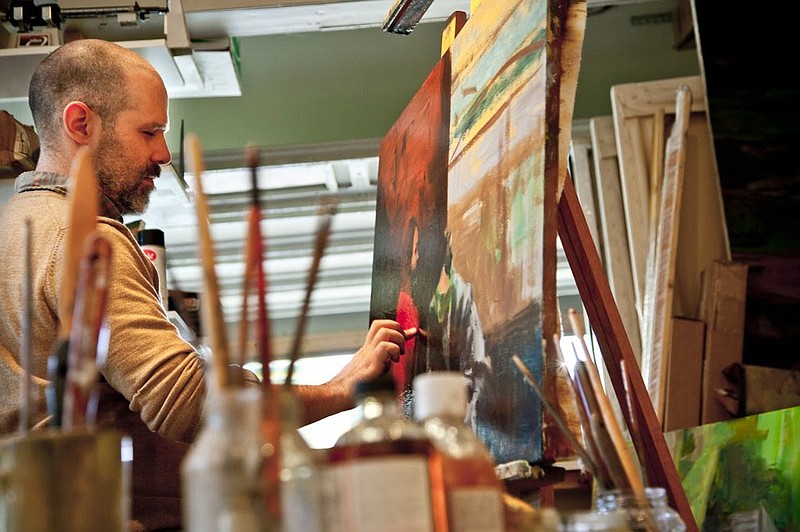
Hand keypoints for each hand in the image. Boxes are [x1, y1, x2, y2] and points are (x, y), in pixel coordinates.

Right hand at [293, 319, 416, 424]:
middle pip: (382, 323)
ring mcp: (367, 355)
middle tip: (401, 347)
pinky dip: (393, 351)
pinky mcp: (370, 365)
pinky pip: (384, 347)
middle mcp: (366, 349)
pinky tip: (392, 362)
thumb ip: (378, 365)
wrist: (336, 396)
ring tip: (397, 355)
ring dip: (397, 340)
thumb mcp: (368, 372)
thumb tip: (390, 362)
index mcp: (366, 351)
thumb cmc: (351, 390)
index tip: (411, 332)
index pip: (381, 328)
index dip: (398, 328)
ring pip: (385, 331)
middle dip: (398, 331)